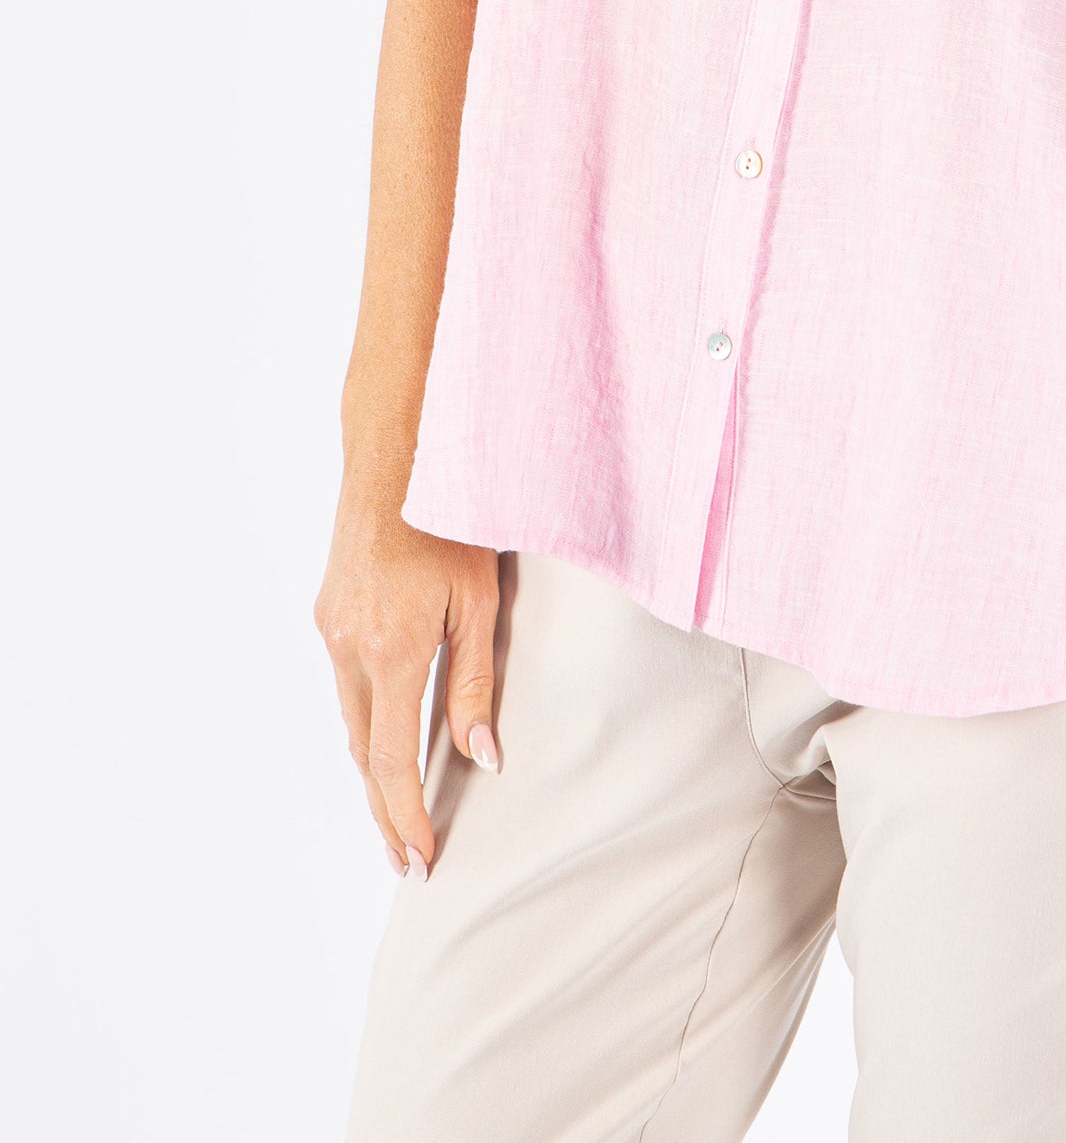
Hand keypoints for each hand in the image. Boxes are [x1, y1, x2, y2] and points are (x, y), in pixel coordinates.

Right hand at [314, 489, 500, 877]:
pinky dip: (365, 725)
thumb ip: (477, 683)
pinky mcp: (328, 613)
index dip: (406, 815)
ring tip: (397, 815)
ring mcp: (330, 629)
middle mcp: (347, 646)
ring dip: (372, 771)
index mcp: (390, 648)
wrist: (396, 457)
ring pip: (350, 721)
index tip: (421, 860)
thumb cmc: (452, 521)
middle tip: (405, 861)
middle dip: (384, 809)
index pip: (393, 759)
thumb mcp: (479, 601)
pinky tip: (383, 742)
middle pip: (364, 752)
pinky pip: (345, 686)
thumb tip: (485, 758)